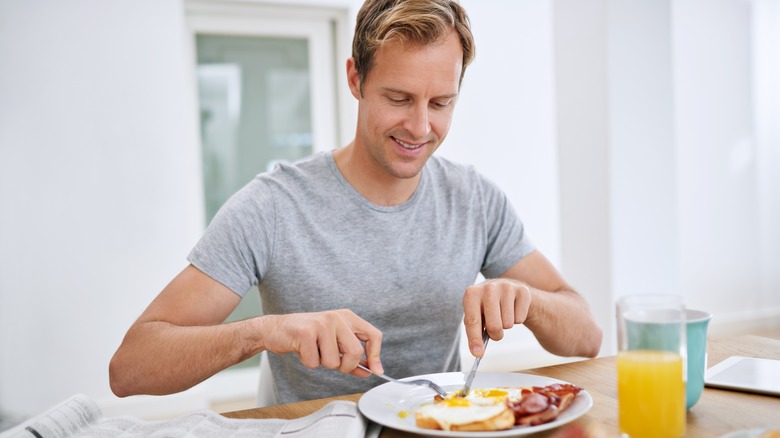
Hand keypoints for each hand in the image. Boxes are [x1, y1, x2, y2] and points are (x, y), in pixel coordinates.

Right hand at [258, 309, 383, 374]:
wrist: (275, 329)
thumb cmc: (306, 337)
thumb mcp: (332, 343)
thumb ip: (351, 357)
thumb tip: (370, 371)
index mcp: (347, 317)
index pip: (373, 335)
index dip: (376, 355)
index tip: (375, 371)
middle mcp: (337, 317)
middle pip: (355, 352)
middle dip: (346, 366)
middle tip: (334, 364)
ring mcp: (322, 324)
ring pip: (333, 361)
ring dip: (322, 363)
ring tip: (313, 351)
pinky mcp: (306, 333)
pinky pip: (315, 362)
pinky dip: (308, 362)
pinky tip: (302, 350)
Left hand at [462, 279, 531, 356]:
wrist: (509, 290)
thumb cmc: (488, 307)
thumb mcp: (477, 314)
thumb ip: (474, 332)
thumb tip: (477, 352)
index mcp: (472, 293)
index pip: (472, 320)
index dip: (475, 339)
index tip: (477, 354)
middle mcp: (489, 287)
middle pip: (494, 326)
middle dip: (495, 334)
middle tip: (495, 328)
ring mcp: (506, 287)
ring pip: (508, 324)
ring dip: (506, 325)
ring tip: (503, 314)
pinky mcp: (522, 290)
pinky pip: (520, 319)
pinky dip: (517, 319)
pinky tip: (513, 309)